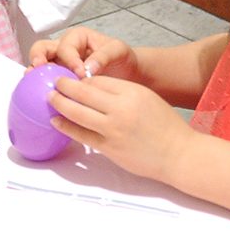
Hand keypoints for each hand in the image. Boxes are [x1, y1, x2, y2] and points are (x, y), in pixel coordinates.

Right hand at [29, 26, 139, 80]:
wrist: (128, 74)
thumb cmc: (122, 58)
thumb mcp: (118, 51)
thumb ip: (103, 56)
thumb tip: (87, 68)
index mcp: (77, 38)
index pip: (66, 47)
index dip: (70, 60)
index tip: (81, 73)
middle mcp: (63, 49)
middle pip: (42, 48)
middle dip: (37, 57)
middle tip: (39, 68)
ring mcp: (59, 65)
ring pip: (39, 64)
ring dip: (34, 73)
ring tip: (32, 82)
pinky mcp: (60, 80)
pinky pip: (46, 81)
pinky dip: (41, 86)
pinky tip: (44, 97)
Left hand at [49, 75, 194, 181]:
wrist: (179, 154)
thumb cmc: (165, 125)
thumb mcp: (146, 98)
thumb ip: (121, 91)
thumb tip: (91, 87)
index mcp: (131, 92)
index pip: (97, 80)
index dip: (80, 78)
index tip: (69, 76)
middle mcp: (120, 109)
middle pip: (82, 93)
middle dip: (64, 86)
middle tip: (53, 82)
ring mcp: (113, 130)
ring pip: (77, 113)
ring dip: (59, 104)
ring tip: (50, 98)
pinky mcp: (109, 148)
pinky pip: (81, 135)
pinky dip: (66, 126)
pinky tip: (56, 120)